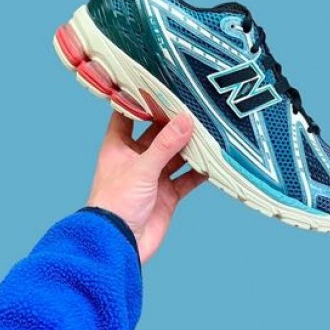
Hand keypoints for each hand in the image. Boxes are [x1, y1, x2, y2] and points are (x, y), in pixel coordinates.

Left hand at [88, 111, 206, 262]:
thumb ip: (165, 145)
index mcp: (118, 148)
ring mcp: (153, 177)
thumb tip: (185, 120)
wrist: (118, 245)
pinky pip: (186, 179)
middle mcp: (136, 159)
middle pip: (157, 134)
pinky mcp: (167, 195)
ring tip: (210, 130)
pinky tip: (214, 163)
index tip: (159, 85)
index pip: (127, 116)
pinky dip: (200, 172)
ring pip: (175, 156)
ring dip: (190, 147)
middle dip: (175, 124)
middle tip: (195, 106)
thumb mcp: (141, 168)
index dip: (140, 102)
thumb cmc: (115, 204)